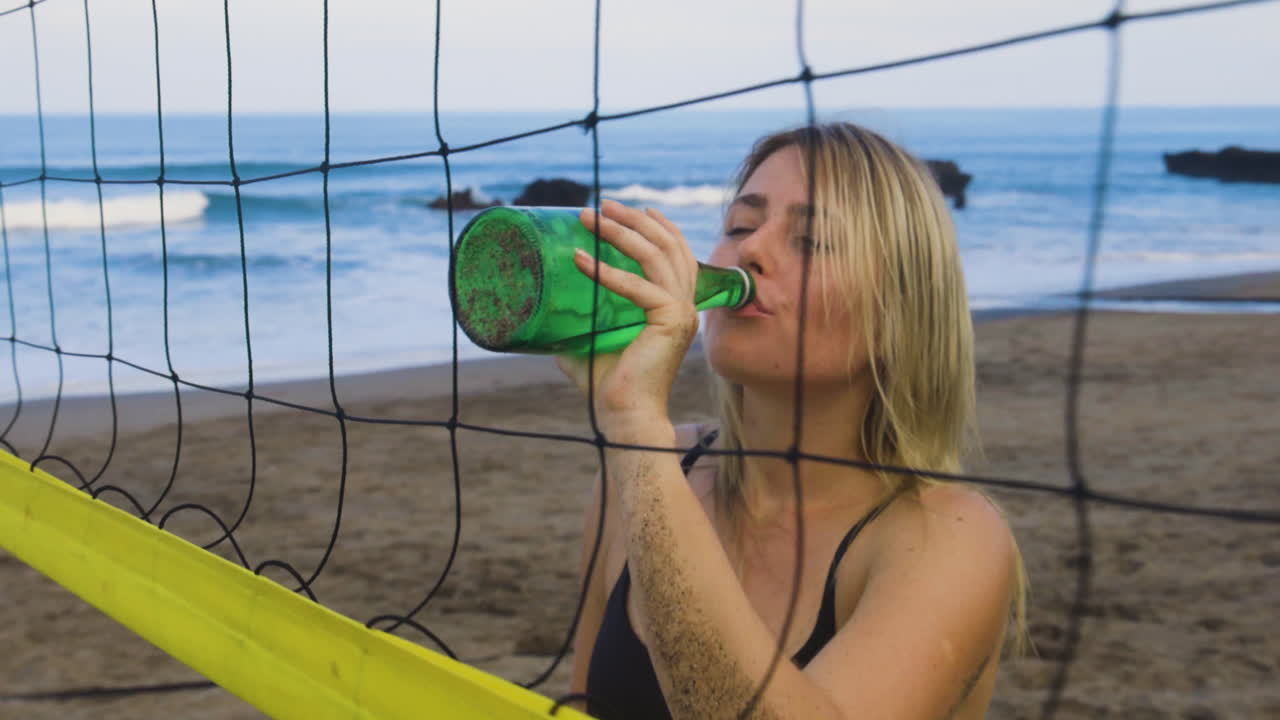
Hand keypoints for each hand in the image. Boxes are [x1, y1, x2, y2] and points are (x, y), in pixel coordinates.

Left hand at [556, 199, 699, 433]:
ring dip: (622, 232)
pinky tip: (580, 260)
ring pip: (658, 256)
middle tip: (601, 205)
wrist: (623, 417)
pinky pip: (639, 287)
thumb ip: (579, 323)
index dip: (658, 226)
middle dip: (634, 220)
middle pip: (669, 246)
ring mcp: (681, 312)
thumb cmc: (610, 386)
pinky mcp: (671, 321)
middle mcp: (684, 306)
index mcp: (675, 308)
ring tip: (590, 218)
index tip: (633, 207)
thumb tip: (548, 311)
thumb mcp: (591, 341)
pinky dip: (608, 271)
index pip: (677, 254)